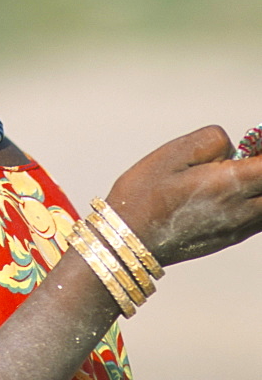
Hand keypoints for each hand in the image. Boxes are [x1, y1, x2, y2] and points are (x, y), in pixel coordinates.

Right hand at [106, 125, 261, 265]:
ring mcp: (238, 227)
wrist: (131, 238)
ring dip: (258, 183)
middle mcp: (242, 210)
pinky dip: (254, 199)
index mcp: (230, 185)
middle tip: (249, 151)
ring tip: (235, 170)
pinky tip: (229, 188)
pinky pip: (258, 216)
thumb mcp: (174, 152)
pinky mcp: (231, 237)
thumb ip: (212, 141)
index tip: (254, 141)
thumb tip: (235, 148)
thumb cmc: (146, 191)